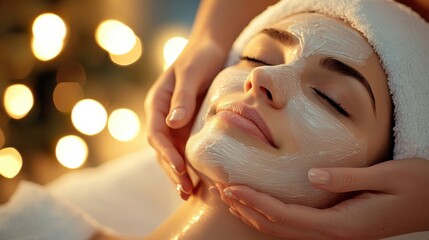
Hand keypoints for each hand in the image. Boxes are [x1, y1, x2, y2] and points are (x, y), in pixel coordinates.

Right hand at [144, 38, 226, 199]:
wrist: (210, 49)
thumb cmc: (200, 57)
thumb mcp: (191, 73)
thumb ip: (182, 97)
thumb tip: (172, 124)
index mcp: (157, 103)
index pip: (156, 134)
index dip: (166, 153)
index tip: (179, 169)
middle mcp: (162, 117)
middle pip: (162, 149)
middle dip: (172, 171)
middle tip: (186, 191)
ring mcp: (175, 124)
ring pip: (173, 153)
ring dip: (179, 174)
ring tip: (190, 194)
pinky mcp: (188, 128)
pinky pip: (186, 150)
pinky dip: (191, 166)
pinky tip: (200, 181)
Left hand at [215, 158, 428, 238]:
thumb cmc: (417, 187)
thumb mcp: (387, 176)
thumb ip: (346, 178)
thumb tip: (310, 177)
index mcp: (343, 224)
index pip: (287, 216)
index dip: (256, 202)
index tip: (231, 188)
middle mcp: (336, 234)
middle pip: (280, 228)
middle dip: (248, 210)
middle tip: (222, 191)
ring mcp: (337, 234)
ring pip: (286, 231)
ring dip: (256, 216)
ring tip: (233, 198)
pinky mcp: (340, 227)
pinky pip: (298, 227)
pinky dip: (274, 217)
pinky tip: (262, 207)